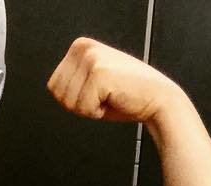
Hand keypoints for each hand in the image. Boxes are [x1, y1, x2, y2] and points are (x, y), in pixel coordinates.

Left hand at [46, 37, 179, 123]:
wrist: (157, 99)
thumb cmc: (127, 95)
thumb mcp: (92, 81)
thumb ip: (73, 81)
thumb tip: (53, 90)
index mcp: (80, 46)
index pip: (54, 86)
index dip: (74, 100)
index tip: (95, 94)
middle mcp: (83, 48)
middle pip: (59, 95)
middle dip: (79, 105)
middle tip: (102, 97)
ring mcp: (91, 59)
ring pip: (69, 103)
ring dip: (89, 109)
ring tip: (108, 97)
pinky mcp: (98, 73)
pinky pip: (84, 108)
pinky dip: (98, 113)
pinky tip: (113, 100)